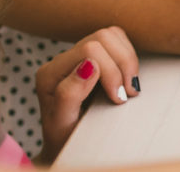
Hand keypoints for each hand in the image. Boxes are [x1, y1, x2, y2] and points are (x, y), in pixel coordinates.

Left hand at [33, 26, 139, 163]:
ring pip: (112, 34)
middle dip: (123, 63)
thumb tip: (89, 65)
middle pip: (102, 37)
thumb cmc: (64, 138)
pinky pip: (117, 40)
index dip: (112, 71)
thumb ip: (69, 95)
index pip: (90, 50)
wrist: (66, 144)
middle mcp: (63, 60)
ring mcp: (79, 56)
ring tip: (128, 86)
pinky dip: (128, 56)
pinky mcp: (94, 57)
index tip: (119, 98)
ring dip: (128, 59)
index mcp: (50, 73)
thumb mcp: (62, 124)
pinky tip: (126, 78)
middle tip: (128, 92)